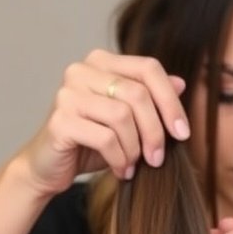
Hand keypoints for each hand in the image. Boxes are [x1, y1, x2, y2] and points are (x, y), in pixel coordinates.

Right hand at [20, 49, 189, 197]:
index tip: (183, 134)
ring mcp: (68, 94)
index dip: (171, 101)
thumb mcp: (127, 123)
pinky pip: (105, 138)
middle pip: (138, 94)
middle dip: (154, 132)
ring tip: (132, 165)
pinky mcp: (60, 121)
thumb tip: (181, 83)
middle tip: (156, 159)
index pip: (149, 68)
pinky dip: (119, 159)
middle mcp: (81, 70)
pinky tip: (121, 170)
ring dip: (134, 149)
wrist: (49, 168)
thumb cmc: (91, 144)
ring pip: (122, 116)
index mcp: (101, 62)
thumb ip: (150, 102)